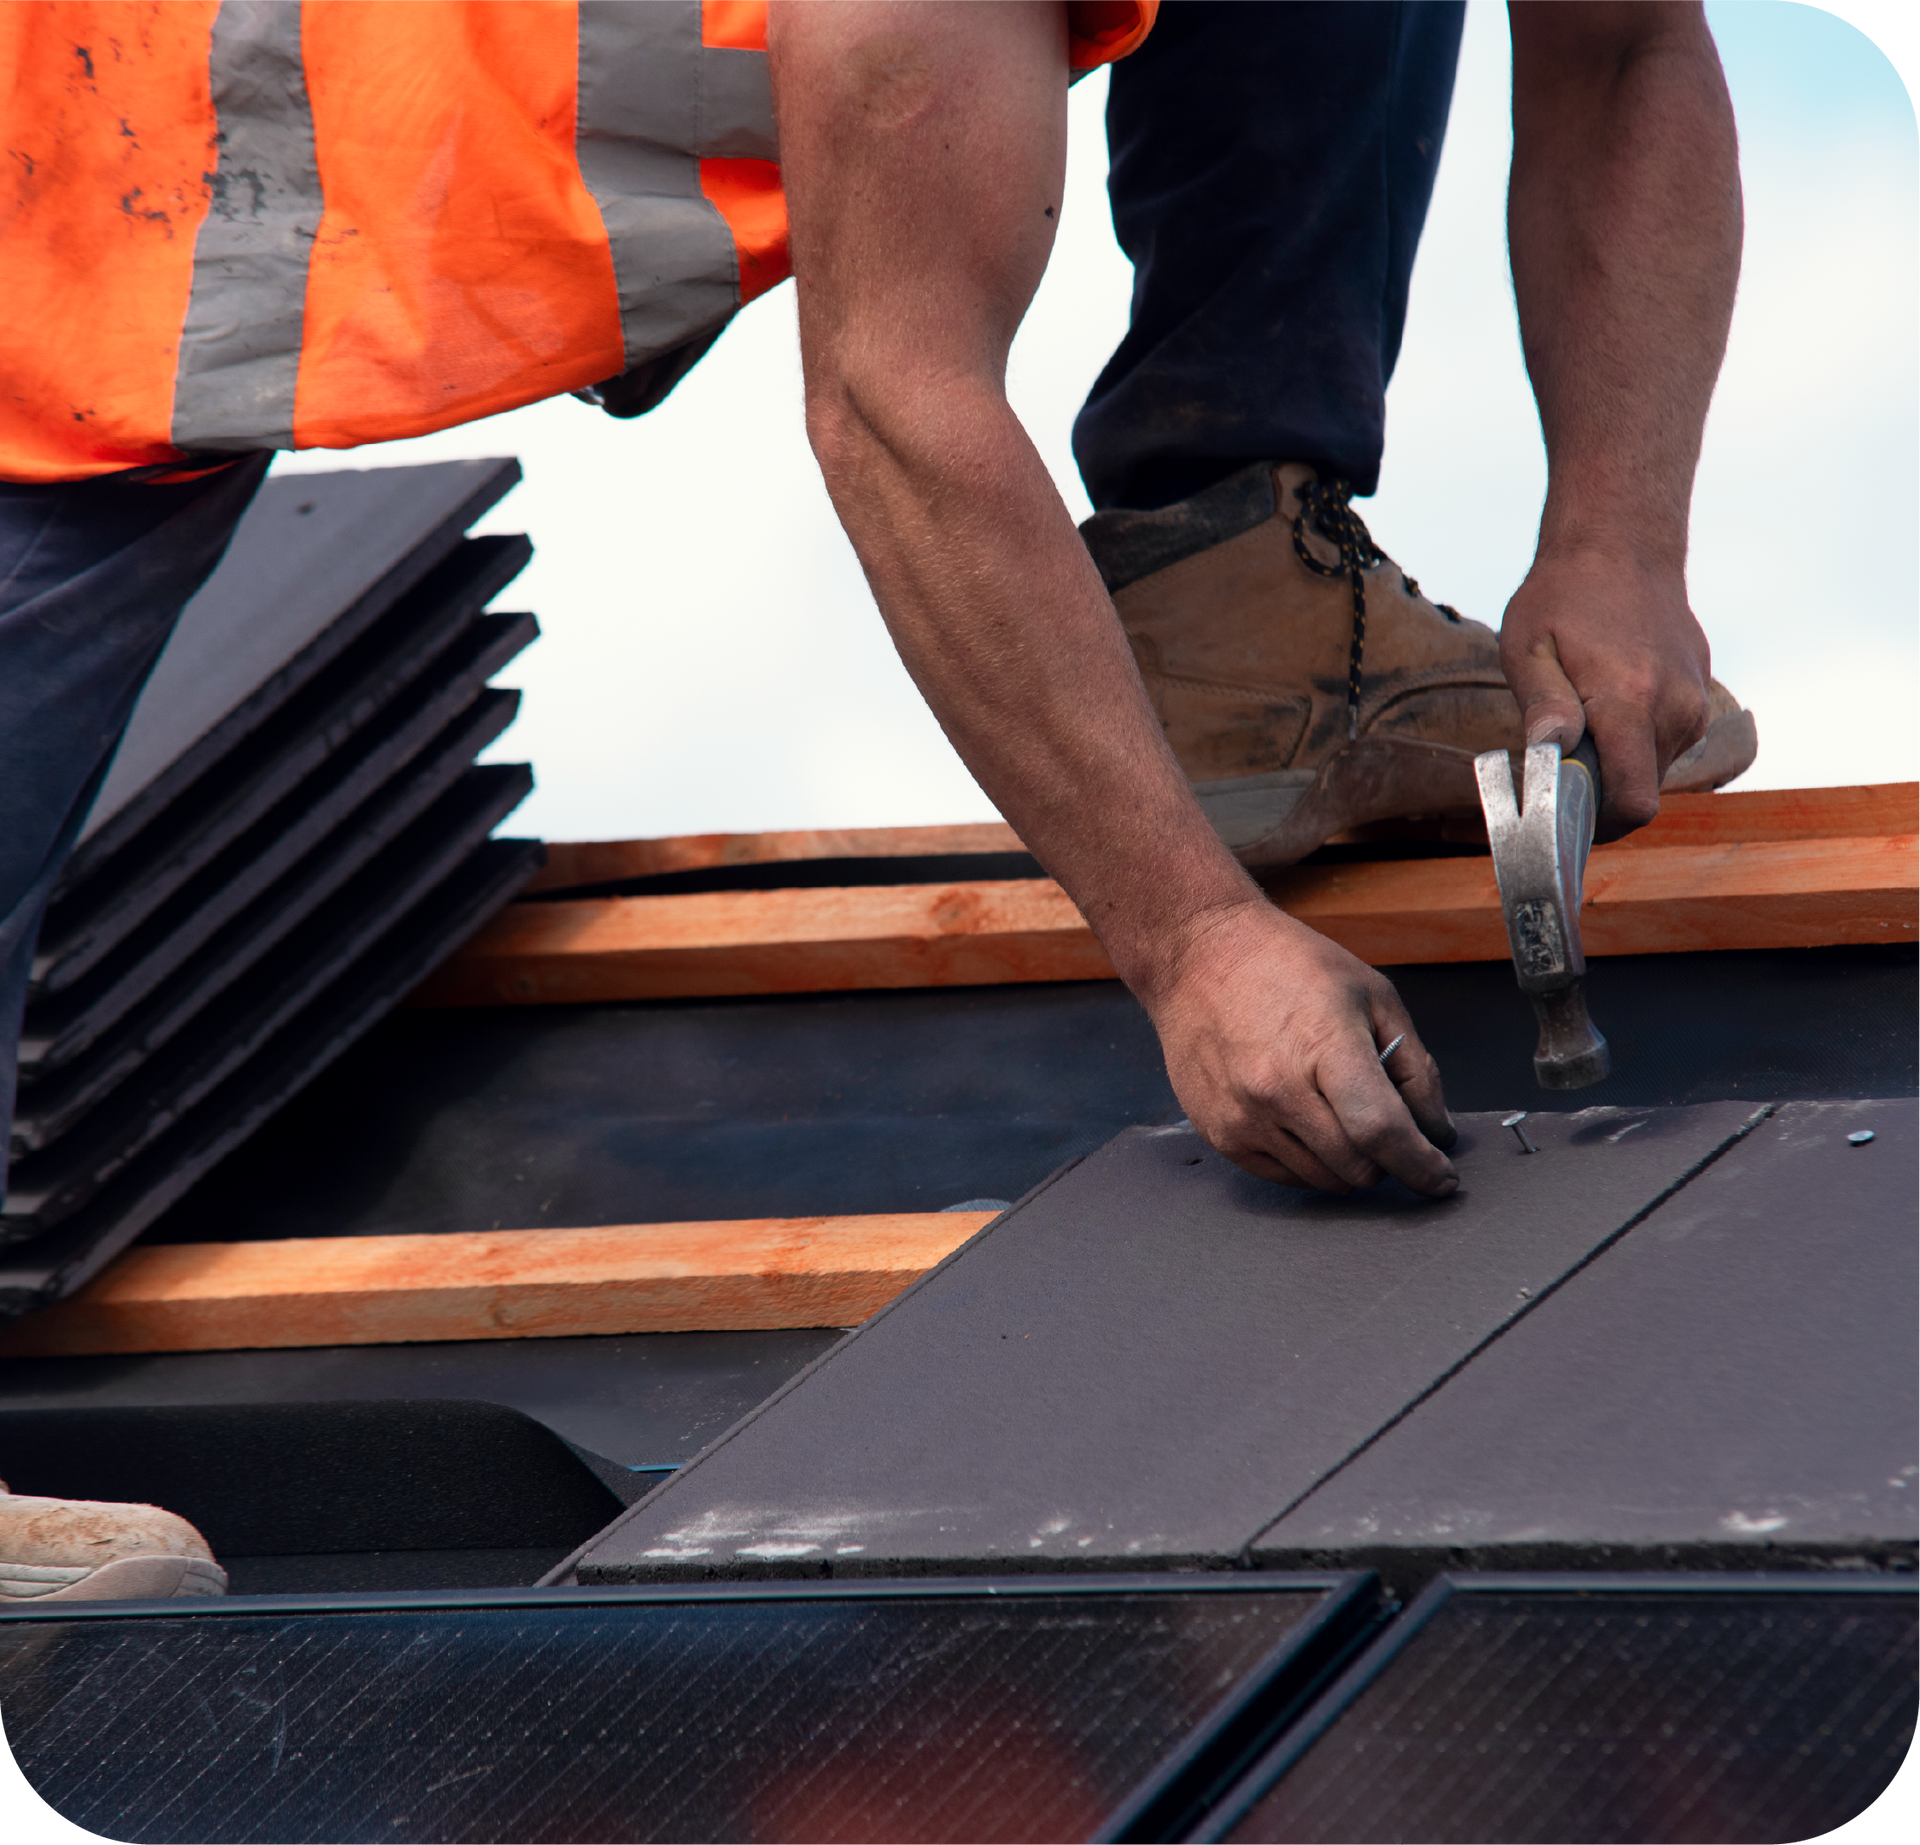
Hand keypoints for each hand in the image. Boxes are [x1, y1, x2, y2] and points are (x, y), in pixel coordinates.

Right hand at [1143, 899, 1458, 1196]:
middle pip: (1356, 1166)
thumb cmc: (1285, 964)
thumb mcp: (1372, 995)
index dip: (1421, 1165)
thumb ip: (1414, 1068)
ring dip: (1348, 1163)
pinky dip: (1309, 1162)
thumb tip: (1435, 1130)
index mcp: (1323, 1045)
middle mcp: (1277, 1088)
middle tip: (1386, 1128)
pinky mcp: (1219, 1133)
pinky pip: (1283, 1177)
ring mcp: (1243, 1115)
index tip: (1441, 1178)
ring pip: (1322, 1179)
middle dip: (1388, 1161)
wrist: (1198, 955)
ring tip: (1340, 1114)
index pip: (1382, 1130)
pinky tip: (1308, 1122)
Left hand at [1499, 549, 1711, 838]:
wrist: (1622, 545)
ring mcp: (1694, 704)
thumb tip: (1549, 757)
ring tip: (1581, 720)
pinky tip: (1606, 704)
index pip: (1634, 803)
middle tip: (1556, 762)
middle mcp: (1674, 709)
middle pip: (1641, 793)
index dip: (1598, 825)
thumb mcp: (1527, 647)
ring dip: (1616, 764)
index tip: (1562, 814)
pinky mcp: (1698, 699)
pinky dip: (1633, 742)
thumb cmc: (1562, 595)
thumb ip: (1542, 707)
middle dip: (1599, 792)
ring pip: (1653, 771)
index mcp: (1630, 701)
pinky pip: (1664, 745)